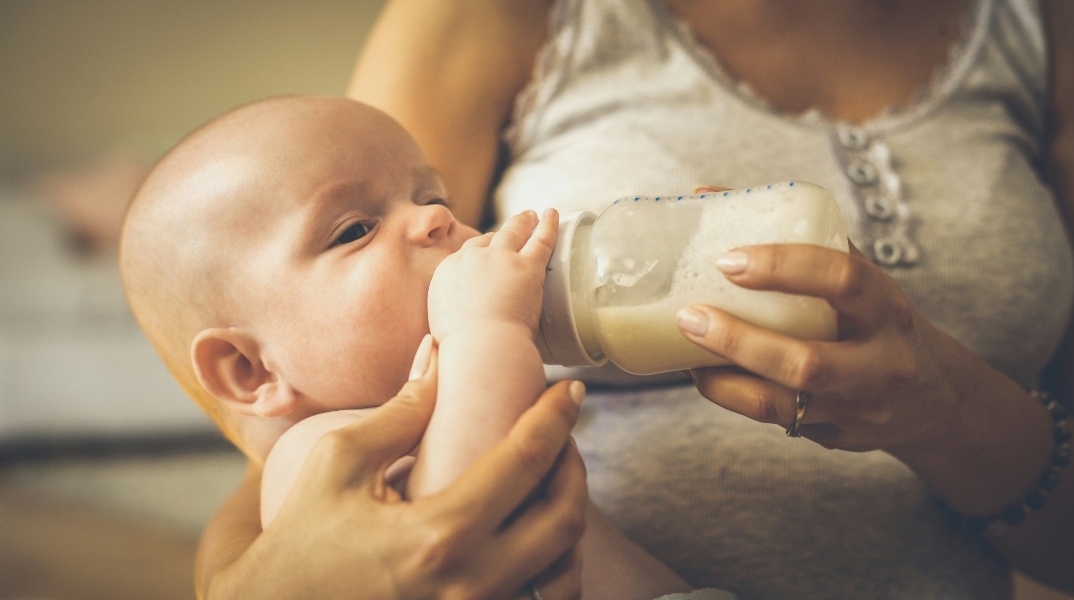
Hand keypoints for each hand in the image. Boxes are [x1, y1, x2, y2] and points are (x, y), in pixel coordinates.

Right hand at [202, 359, 586, 599]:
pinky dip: (550, 567)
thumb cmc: (302, 540)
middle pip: (565, 521)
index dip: (556, 417)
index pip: (524, 462)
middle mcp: (470, 585)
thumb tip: (438, 355)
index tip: (570, 390)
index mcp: (438, 534)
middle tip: (562, 435)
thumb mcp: (339, 463)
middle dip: (575, 467)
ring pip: (563, 572)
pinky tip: (533, 533)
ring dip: (569, 520)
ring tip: (552, 482)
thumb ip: (400, 410)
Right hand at [428, 209, 557, 340]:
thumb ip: (451, 311)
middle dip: (502, 231)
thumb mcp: (442, 324)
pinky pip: (540, 239)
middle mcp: (472, 258)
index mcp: (448, 271)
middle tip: (515, 223)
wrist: (480, 346)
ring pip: (513, 232)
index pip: (467, 253)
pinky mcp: (527, 266)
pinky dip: (548, 225)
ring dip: (523, 221)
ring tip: (533, 215)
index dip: (481, 250)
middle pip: (488, 238)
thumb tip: (454, 319)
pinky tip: (552, 215)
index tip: (489, 252)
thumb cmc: (463, 347)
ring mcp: (500, 259)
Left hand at [679, 242, 959, 451]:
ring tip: (685, 351)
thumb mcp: (858, 276)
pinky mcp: (835, 438)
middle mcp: (879, 363)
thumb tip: (709, 196)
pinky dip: (732, 396)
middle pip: (806, 361)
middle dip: (738, 341)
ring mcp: (858, 409)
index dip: (783, 267)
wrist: (935, 396)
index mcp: (887, 307)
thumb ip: (797, 239)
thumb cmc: (877, 320)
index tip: (729, 260)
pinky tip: (706, 373)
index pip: (842, 279)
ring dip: (722, 379)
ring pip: (782, 405)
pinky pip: (775, 421)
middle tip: (690, 316)